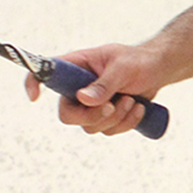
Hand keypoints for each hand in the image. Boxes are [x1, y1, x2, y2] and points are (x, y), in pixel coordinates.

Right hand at [29, 42, 163, 137]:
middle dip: (92, 116)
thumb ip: (104, 84)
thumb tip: (83, 99)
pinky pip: (108, 131)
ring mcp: (90, 105)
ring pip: (90, 127)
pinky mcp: (104, 117)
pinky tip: (138, 108)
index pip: (46, 72)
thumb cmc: (138, 61)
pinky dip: (125, 123)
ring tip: (132, 100)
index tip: (35, 98)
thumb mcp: (122, 68)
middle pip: (67, 115)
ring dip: (115, 118)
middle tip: (111, 106)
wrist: (158, 70)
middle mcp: (78, 87)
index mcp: (76, 66)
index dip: (34, 84)